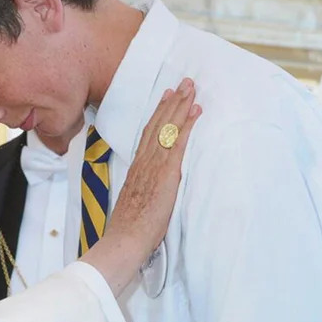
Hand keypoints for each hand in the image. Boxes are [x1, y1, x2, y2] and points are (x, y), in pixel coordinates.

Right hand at [81, 78, 200, 291]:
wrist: (125, 239)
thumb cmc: (130, 230)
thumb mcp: (135, 203)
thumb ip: (143, 190)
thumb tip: (150, 188)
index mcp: (137, 169)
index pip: (148, 134)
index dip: (159, 114)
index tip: (167, 97)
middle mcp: (144, 162)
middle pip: (158, 125)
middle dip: (172, 102)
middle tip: (184, 82)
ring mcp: (154, 166)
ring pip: (167, 128)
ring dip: (181, 106)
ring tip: (191, 88)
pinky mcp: (166, 173)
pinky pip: (177, 143)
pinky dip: (186, 125)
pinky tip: (196, 111)